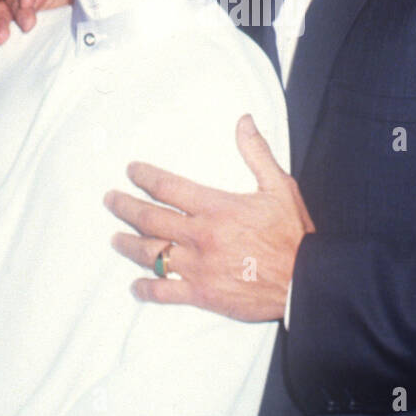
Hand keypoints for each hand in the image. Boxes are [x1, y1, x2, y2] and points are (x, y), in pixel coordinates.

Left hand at [105, 115, 312, 320]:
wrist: (306, 281)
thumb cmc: (294, 234)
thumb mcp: (279, 186)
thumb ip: (256, 153)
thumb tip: (244, 121)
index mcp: (215, 207)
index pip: (168, 187)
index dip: (144, 176)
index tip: (131, 171)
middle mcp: (200, 236)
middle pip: (149, 218)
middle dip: (124, 206)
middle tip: (110, 200)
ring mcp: (198, 267)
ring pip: (150, 254)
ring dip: (128, 245)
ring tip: (115, 238)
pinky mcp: (202, 294)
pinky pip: (165, 291)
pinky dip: (146, 288)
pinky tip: (135, 285)